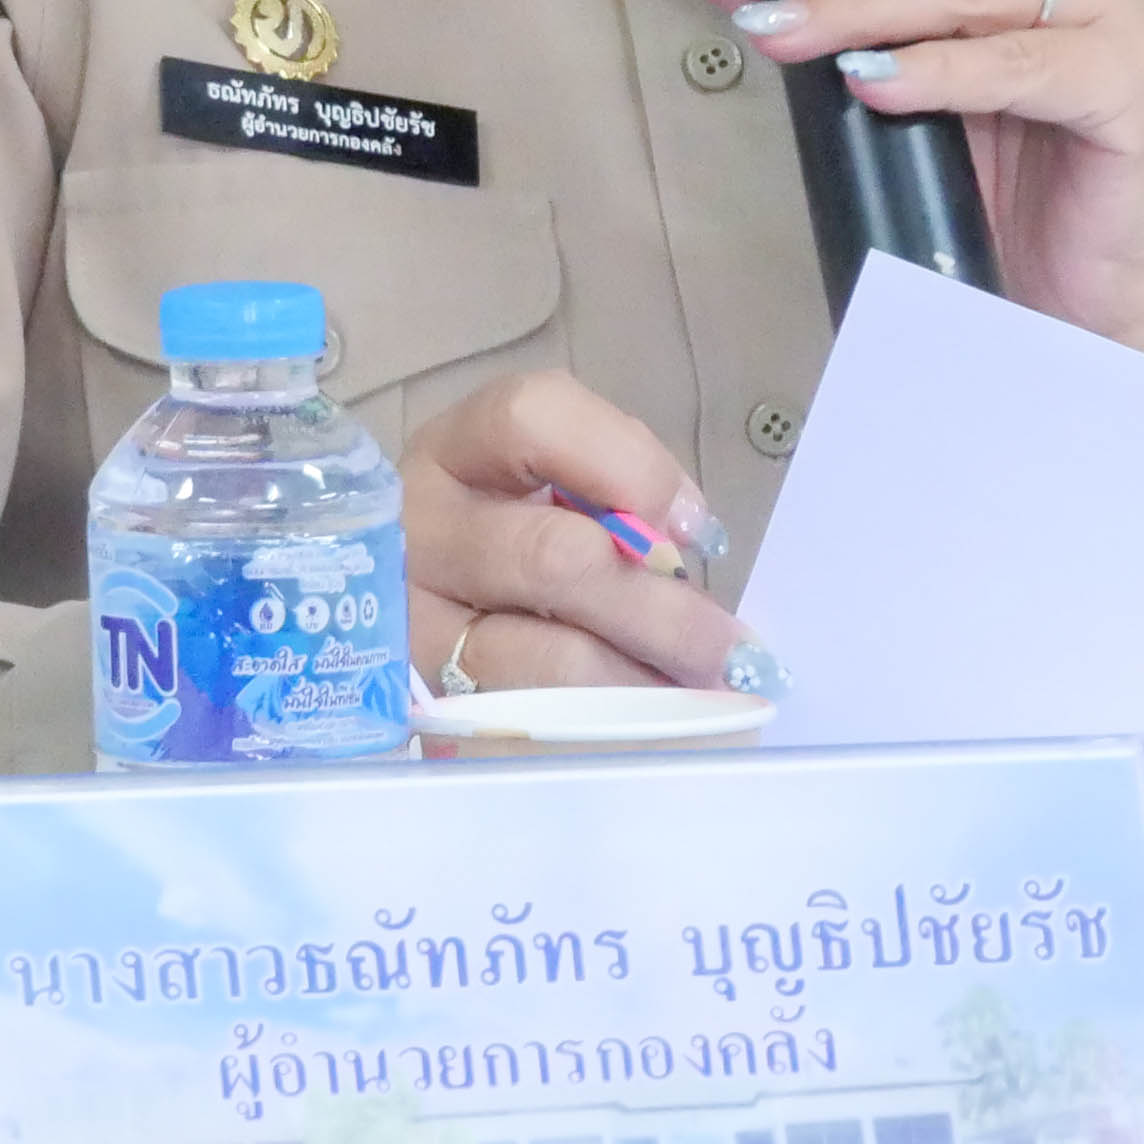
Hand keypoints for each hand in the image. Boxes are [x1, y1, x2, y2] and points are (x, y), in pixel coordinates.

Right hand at [401, 371, 765, 695]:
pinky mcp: (427, 698)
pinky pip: (535, 719)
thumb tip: (690, 540)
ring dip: (643, 679)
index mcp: (459, 449)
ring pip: (547, 657)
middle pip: (552, 557)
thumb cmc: (525, 527)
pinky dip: (609, 723)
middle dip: (660, 610)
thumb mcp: (565, 481)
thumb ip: (624, 489)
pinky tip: (653, 721)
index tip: (692, 528)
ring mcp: (412, 622)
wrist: (432, 601)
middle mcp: (418, 529)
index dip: (628, 468)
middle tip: (731, 650)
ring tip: (703, 693)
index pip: (533, 420)